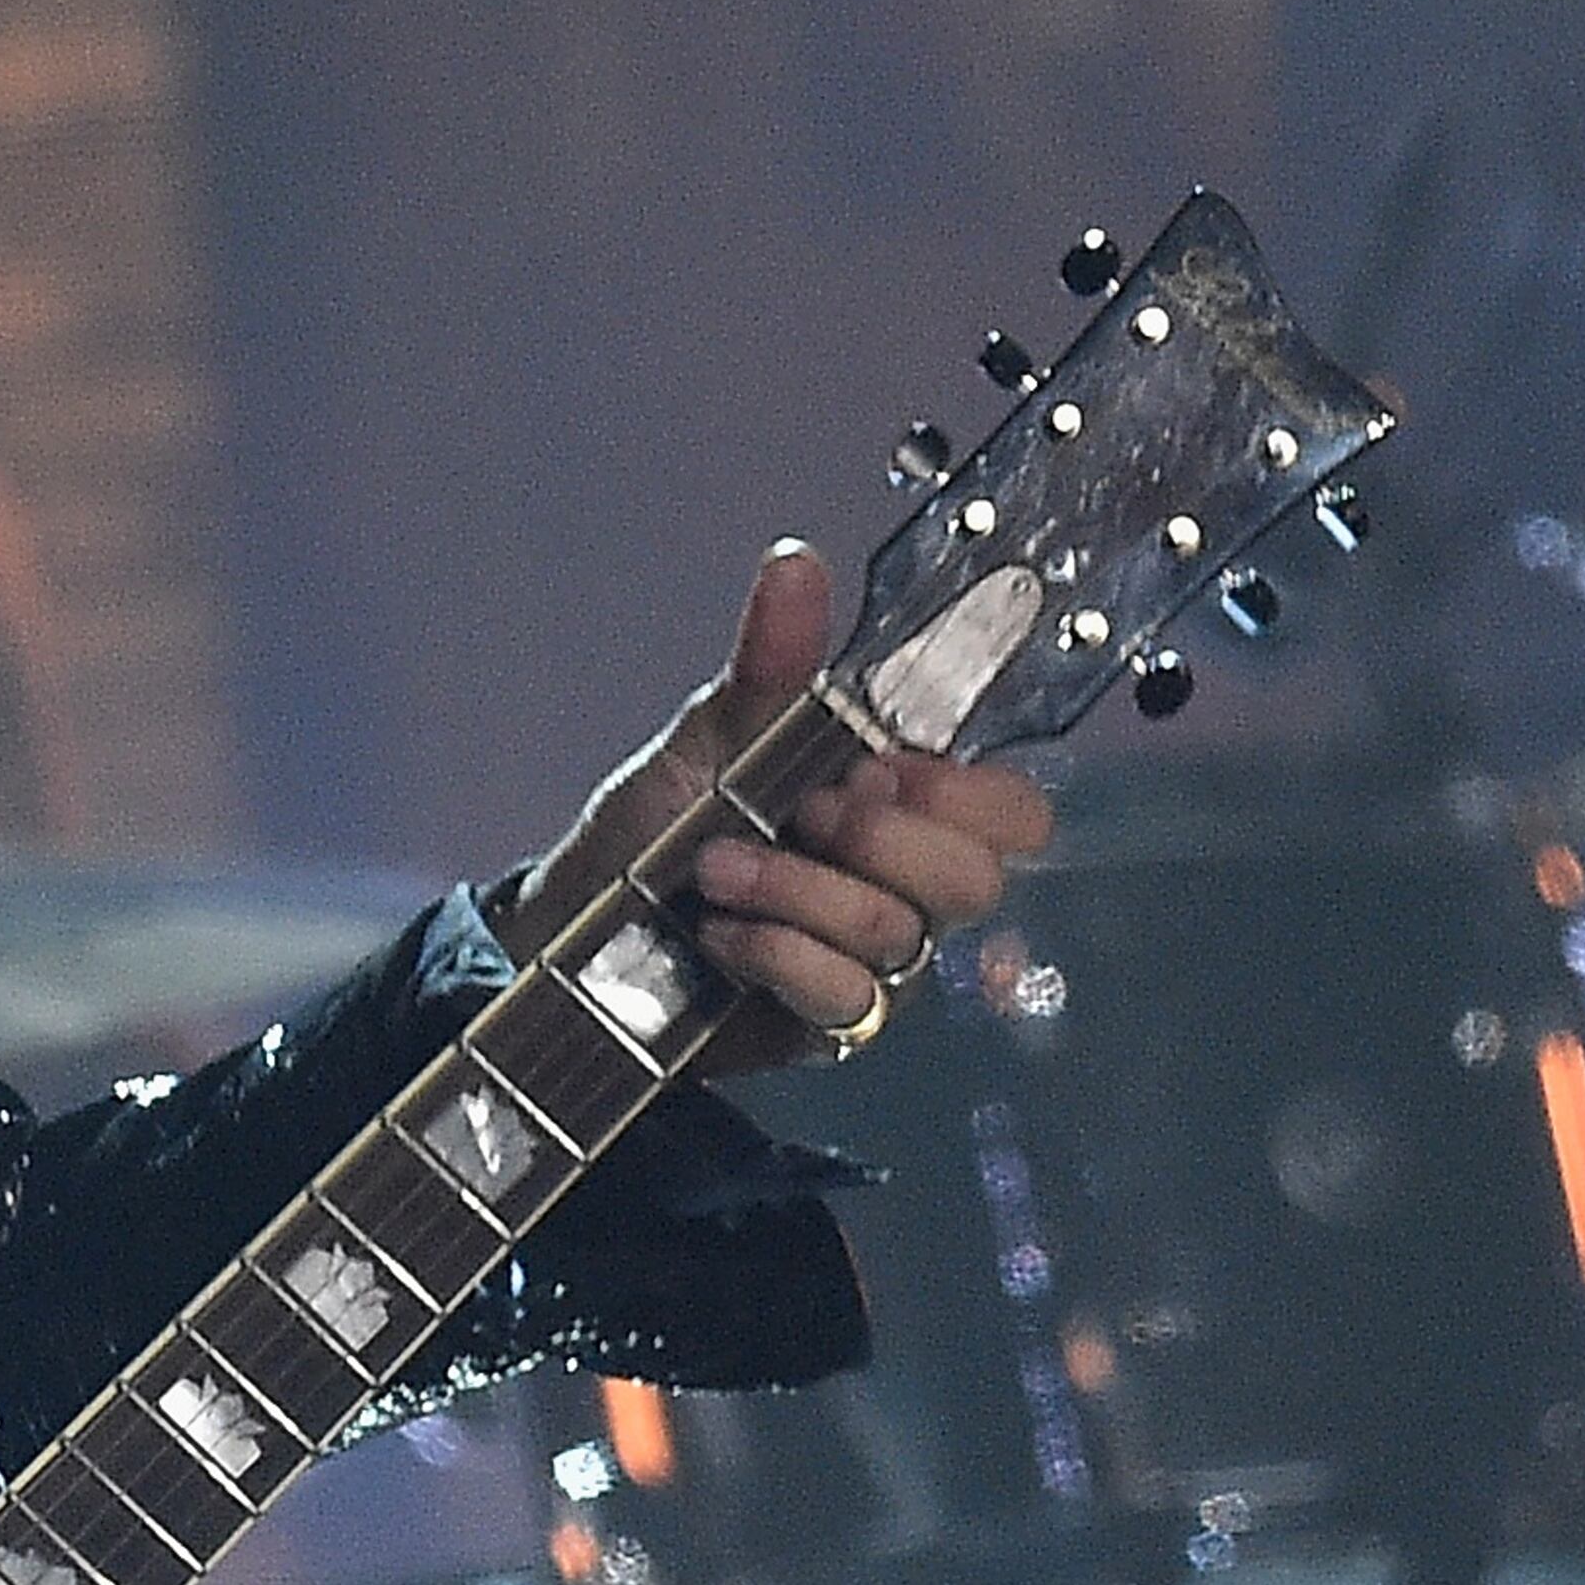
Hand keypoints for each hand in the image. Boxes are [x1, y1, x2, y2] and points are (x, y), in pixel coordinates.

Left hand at [506, 541, 1052, 1066]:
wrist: (572, 924)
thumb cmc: (653, 829)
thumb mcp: (710, 736)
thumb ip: (770, 663)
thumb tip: (796, 562)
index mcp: (898, 807)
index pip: (1012, 813)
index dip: (964, 792)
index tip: (876, 762)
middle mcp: (900, 886)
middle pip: (977, 878)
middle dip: (883, 837)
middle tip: (802, 810)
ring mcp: (868, 961)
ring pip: (899, 932)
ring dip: (799, 889)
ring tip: (715, 868)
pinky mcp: (824, 1022)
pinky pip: (843, 994)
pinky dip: (776, 950)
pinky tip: (721, 934)